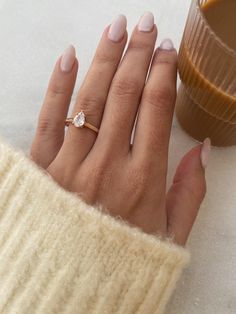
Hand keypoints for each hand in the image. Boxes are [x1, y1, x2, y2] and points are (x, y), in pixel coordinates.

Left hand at [30, 13, 209, 244]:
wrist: (71, 288)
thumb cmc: (123, 259)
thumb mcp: (169, 234)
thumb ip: (190, 192)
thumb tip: (203, 150)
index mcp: (143, 181)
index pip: (156, 110)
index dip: (163, 73)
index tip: (167, 49)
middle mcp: (107, 167)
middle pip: (125, 95)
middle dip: (137, 54)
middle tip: (145, 24)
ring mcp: (70, 166)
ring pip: (89, 99)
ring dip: (104, 58)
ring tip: (115, 28)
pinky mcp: (42, 169)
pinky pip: (49, 120)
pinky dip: (59, 86)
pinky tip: (70, 57)